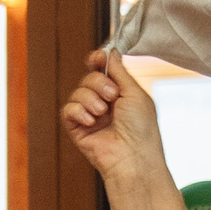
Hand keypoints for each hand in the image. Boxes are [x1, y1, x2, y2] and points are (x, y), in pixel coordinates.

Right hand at [60, 50, 164, 180]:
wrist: (133, 157)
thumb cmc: (141, 130)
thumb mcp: (135, 93)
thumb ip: (120, 71)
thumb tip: (110, 52)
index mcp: (120, 94)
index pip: (103, 71)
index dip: (98, 61)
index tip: (98, 58)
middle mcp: (105, 104)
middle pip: (89, 78)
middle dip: (98, 83)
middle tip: (112, 97)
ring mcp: (90, 116)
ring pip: (78, 92)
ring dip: (90, 99)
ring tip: (103, 113)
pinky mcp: (78, 129)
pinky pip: (68, 109)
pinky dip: (79, 112)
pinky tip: (91, 122)